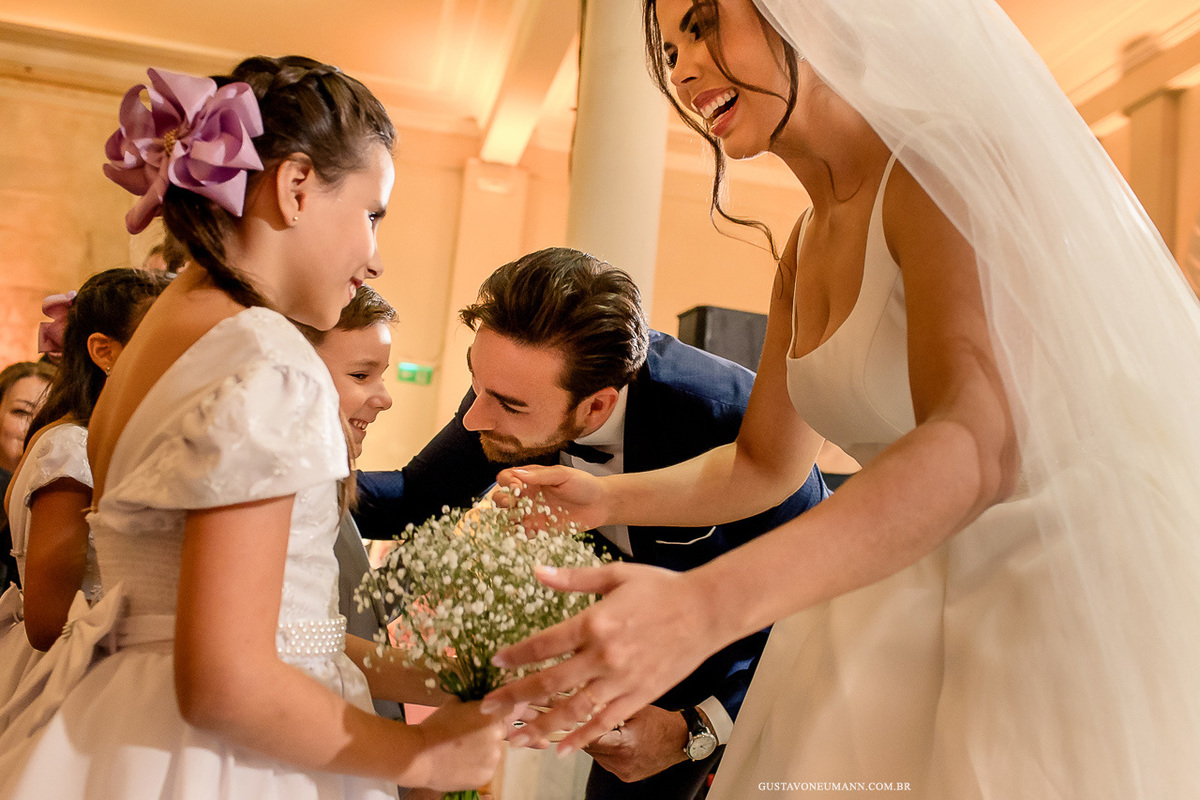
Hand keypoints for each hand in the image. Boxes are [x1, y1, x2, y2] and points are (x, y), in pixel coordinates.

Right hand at [402, 699, 511, 790]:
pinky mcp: (486, 776)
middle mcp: (498, 737)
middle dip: (489, 732)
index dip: (497, 712)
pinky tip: (462, 763)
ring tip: (463, 751)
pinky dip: (478, 766)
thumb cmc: (435, 725)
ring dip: (484, 750)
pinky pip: (487, 768)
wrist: (419, 755)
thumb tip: (478, 701)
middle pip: (500, 732)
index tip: (486, 716)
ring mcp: (493, 758)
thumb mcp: (455, 703)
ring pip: (494, 751)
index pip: (508, 709)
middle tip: (469, 735)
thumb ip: (472, 702)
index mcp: (492, 715)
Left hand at [481, 562, 718, 753]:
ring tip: (514, 738)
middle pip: (550, 683)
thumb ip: (574, 579)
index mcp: (595, 623)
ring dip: (539, 727)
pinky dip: (580, 738)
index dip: (516, 656)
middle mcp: (604, 657)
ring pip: (572, 711)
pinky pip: (604, 722)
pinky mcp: (639, 696)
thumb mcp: (616, 575)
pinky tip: (558, 749)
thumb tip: (537, 572)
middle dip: (515, 698)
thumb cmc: (661, 588)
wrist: (707, 610)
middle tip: (488, 709)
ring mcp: (622, 681)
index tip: (495, 664)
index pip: (544, 644)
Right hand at [494, 465, 610, 530]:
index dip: (506, 482)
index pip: (506, 478)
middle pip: (501, 499)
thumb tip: (518, 474)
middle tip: (514, 503)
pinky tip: (528, 533)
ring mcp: (531, 514)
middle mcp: (527, 496)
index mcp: (530, 479)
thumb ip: (541, 475)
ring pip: (508, 518)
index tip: (516, 486)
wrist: (600, 504)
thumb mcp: (563, 474)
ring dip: (507, 520)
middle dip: (502, 501)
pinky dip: (520, 535)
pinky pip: (522, 534)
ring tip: (517, 520)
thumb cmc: (583, 484)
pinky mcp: (538, 530)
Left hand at [584, 705, 688, 782]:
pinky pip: (607, 763)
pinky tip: (618, 741)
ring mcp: (624, 771)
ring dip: (597, 744)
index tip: (573, 720)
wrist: (680, 740)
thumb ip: (609, 707)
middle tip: (591, 720)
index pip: (590, 739)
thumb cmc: (660, 722)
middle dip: (588, 734)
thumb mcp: (634, 708)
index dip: (580, 728)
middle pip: (591, 748)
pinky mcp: (626, 777)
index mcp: (624, 743)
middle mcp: (623, 761)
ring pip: (597, 757)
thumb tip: (587, 703)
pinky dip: (607, 752)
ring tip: (610, 731)